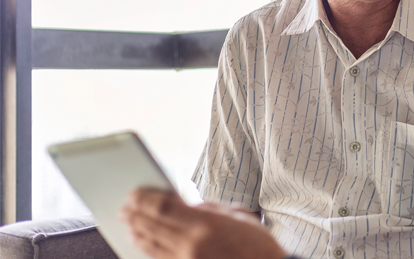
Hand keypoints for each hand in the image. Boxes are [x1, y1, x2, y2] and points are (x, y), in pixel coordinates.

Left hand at [120, 189, 286, 258]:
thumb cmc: (259, 247)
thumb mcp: (240, 218)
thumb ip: (211, 209)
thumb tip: (190, 205)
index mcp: (207, 224)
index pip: (164, 207)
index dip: (145, 198)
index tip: (134, 191)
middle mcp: (192, 244)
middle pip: (152, 225)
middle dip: (135, 214)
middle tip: (124, 205)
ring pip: (151, 244)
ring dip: (136, 230)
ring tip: (128, 222)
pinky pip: (159, 258)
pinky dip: (147, 247)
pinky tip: (141, 241)